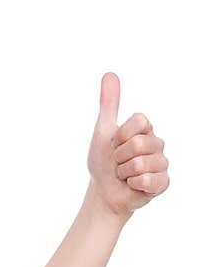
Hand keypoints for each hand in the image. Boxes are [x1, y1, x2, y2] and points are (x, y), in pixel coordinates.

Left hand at [86, 71, 169, 219]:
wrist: (103, 192)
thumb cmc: (103, 163)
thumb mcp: (103, 131)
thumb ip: (108, 104)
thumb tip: (109, 74)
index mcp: (145, 129)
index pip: (139, 121)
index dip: (120, 136)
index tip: (114, 145)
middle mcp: (156, 143)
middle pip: (138, 143)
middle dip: (119, 157)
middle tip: (118, 163)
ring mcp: (161, 163)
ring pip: (141, 163)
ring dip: (124, 173)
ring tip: (124, 175)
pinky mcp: (162, 182)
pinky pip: (150, 180)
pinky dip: (134, 184)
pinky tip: (133, 185)